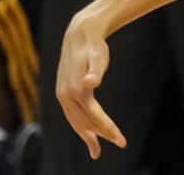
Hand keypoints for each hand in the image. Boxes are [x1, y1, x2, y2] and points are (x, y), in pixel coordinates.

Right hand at [56, 11, 125, 158]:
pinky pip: (73, 115)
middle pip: (84, 123)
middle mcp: (66, 96)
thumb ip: (96, 70)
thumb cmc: (94, 47)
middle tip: (120, 144)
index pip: (93, 116)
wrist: (80, 35)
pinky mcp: (64, 93)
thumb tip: (91, 81)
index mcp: (75, 91)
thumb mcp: (98, 57)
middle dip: (101, 136)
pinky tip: (88, 131)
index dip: (108, 128)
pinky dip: (80, 126)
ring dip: (88, 136)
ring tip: (97, 149)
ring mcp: (63, 96)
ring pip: (76, 122)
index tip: (120, 140)